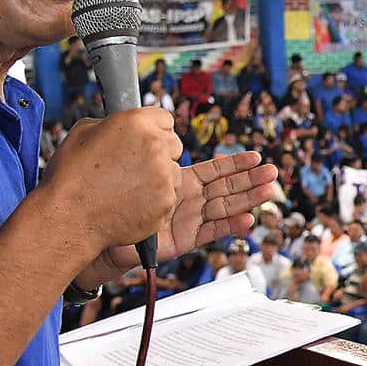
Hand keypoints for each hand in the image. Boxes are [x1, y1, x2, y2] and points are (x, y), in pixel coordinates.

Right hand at [42, 110, 181, 268]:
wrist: (67, 219)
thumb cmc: (69, 177)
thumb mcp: (83, 133)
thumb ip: (114, 124)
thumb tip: (125, 128)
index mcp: (136, 123)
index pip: (164, 119)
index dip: (152, 130)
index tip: (144, 140)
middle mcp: (156, 147)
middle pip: (174, 145)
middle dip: (159, 153)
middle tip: (135, 167)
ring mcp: (164, 176)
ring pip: (174, 173)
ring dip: (159, 179)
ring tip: (128, 188)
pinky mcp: (165, 203)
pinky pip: (168, 197)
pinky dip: (155, 201)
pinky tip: (131, 204)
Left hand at [71, 139, 280, 289]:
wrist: (94, 230)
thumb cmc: (107, 198)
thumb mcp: (128, 165)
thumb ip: (147, 149)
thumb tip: (161, 127)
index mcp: (178, 181)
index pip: (213, 171)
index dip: (234, 164)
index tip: (254, 156)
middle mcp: (187, 200)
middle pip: (226, 188)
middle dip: (250, 179)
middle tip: (272, 171)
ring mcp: (187, 220)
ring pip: (224, 207)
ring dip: (248, 199)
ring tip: (270, 191)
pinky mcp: (183, 239)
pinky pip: (210, 231)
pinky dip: (230, 226)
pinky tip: (247, 219)